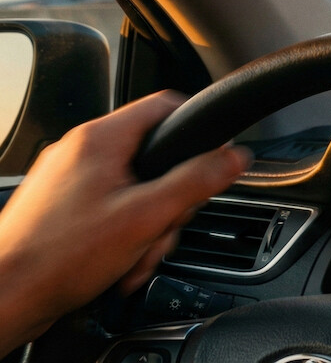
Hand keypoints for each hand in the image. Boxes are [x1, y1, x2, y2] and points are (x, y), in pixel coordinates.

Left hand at [0, 91, 250, 352]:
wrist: (5, 296)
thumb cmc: (59, 257)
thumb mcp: (147, 216)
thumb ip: (196, 181)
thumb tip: (235, 157)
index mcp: (101, 139)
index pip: (166, 106)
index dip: (198, 129)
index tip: (214, 156)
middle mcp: (81, 150)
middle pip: (154, 156)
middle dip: (169, 199)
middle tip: (164, 226)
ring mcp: (68, 178)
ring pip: (134, 186)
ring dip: (147, 223)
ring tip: (136, 253)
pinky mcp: (61, 205)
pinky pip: (111, 206)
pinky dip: (124, 231)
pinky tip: (120, 260)